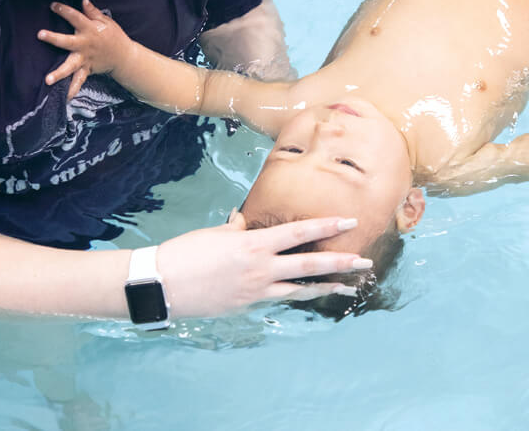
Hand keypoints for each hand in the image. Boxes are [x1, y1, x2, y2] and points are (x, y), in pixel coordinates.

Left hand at [38, 0, 131, 99]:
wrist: (125, 56)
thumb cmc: (114, 36)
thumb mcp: (106, 21)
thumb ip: (93, 11)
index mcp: (90, 30)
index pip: (75, 17)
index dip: (63, 10)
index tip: (52, 5)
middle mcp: (86, 45)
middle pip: (68, 41)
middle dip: (54, 38)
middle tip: (40, 34)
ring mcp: (85, 59)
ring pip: (70, 66)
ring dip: (59, 73)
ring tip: (47, 80)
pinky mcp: (87, 70)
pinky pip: (79, 81)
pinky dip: (72, 90)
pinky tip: (64, 98)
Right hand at [156, 212, 369, 317]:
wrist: (164, 284)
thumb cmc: (187, 252)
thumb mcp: (216, 234)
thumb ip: (236, 229)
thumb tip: (242, 222)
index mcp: (254, 244)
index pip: (299, 233)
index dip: (326, 226)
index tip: (349, 221)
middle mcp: (261, 269)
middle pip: (309, 266)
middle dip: (339, 263)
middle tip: (365, 261)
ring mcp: (256, 291)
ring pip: (299, 290)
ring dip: (326, 287)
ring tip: (348, 286)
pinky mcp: (247, 306)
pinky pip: (276, 299)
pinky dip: (293, 296)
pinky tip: (306, 295)